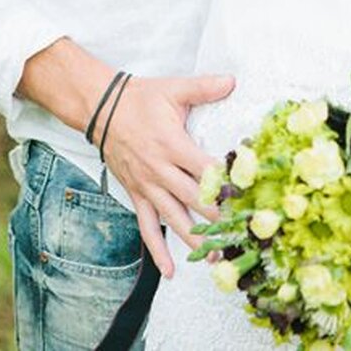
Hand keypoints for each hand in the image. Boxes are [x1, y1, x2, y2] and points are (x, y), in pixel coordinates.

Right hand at [94, 73, 234, 276]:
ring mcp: (147, 186)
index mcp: (173, 144)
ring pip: (174, 219)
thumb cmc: (141, 98)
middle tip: (243, 234)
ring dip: (195, 241)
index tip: (249, 197)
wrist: (101, 108)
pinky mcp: (136, 194)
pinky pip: (147, 227)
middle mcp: (160, 170)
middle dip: (219, 218)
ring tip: (216, 258)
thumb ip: (204, 87)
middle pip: (194, 200)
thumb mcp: (174, 88)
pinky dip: (158, 251)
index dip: (227, 183)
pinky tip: (170, 270)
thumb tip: (233, 81)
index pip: (205, 169)